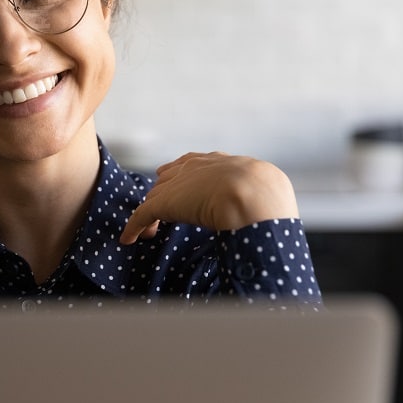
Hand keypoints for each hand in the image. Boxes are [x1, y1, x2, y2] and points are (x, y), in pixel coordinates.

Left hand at [119, 151, 298, 243]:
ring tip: (147, 230)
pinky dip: (133, 227)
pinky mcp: (163, 203)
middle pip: (169, 178)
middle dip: (164, 190)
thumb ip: (260, 197)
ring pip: (156, 198)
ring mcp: (179, 185)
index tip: (177, 181)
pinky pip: (142, 215)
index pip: (193, 164)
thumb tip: (274, 212)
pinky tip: (128, 239)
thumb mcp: (265, 191)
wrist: (253, 194)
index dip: (183, 174)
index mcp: (221, 163)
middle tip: (160, 207)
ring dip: (150, 213)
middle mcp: (195, 167)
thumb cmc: (267, 197)